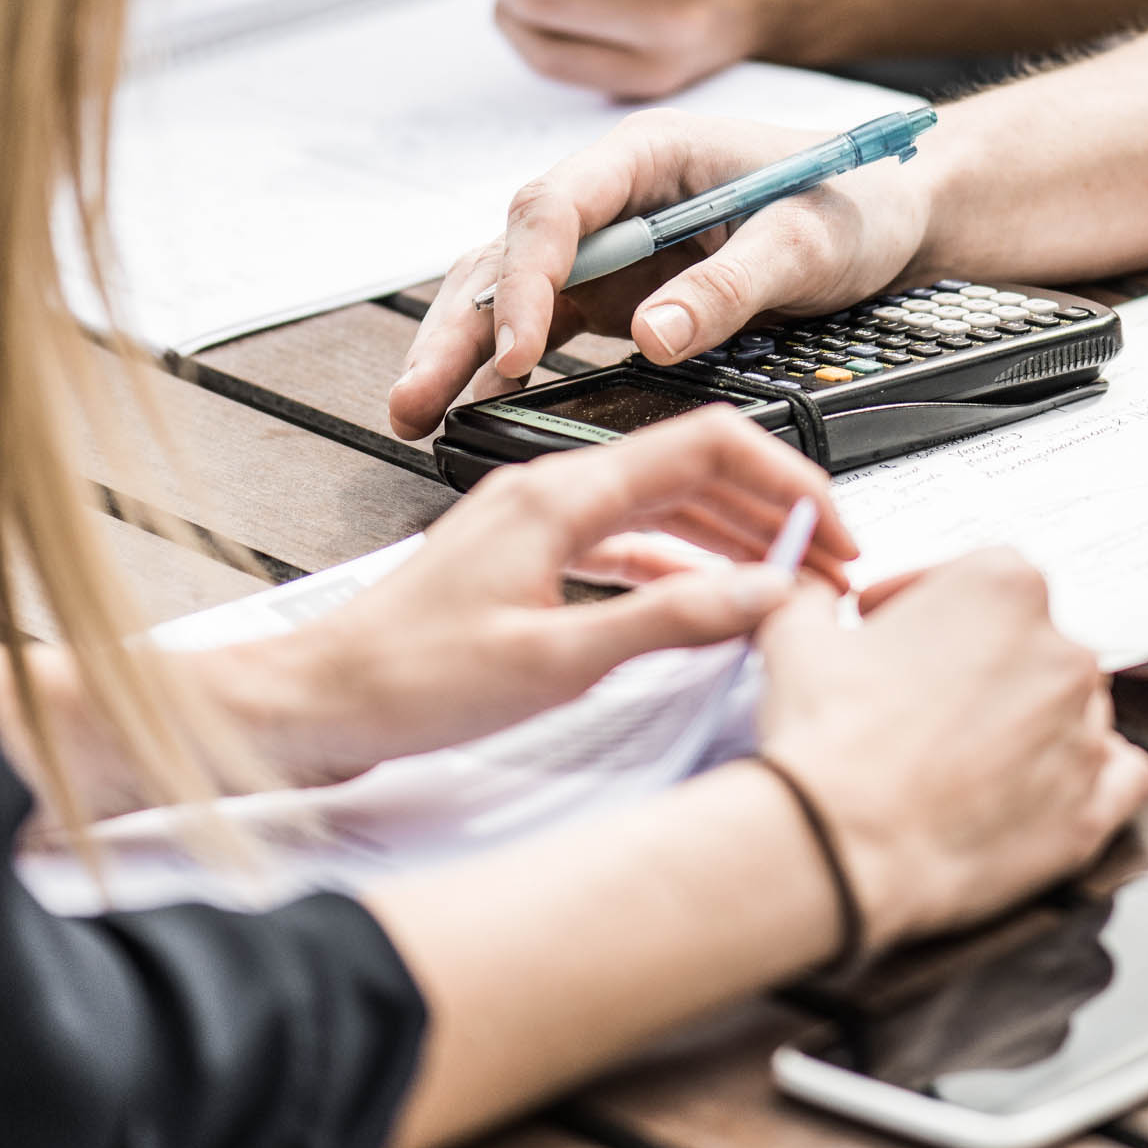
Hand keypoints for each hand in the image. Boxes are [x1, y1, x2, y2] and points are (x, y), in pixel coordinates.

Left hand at [271, 409, 856, 784]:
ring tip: (785, 583)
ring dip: (732, 536)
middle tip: (829, 569)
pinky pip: (626, 539)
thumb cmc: (407, 682)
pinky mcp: (527, 559)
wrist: (315, 702)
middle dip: (773, 511)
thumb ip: (666, 620)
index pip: (707, 444)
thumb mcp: (555, 662)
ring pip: (664, 504)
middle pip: (693, 469)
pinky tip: (705, 595)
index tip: (832, 531)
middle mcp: (552, 491)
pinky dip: (681, 560)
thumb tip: (760, 592)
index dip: (786, 480)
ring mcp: (538, 522)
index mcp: (561, 494)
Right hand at [388, 109, 932, 437]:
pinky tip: (474, 410)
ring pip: (510, 289)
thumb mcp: (807, 243)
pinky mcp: (616, 288)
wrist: (889, 213)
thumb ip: (732, 285)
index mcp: (648, 155)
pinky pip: (545, 324)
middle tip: (415, 397)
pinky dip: (505, 365)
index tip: (518, 355)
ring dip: (461, 349)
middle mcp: (611, 194)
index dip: (528, 283)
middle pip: (509, 251)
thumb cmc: (854, 205)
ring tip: (416, 416)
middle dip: (458, 325)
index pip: (555, 210)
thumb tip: (652, 337)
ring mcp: (607, 244)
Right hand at [758, 550, 1147, 950]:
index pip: (980, 578)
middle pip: (1031, 643)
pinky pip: (1121, 776)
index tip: (895, 630)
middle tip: (925, 699)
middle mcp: (1060, 650)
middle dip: (981, 666)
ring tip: (965, 754)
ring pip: (1073, 709)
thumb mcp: (796, 635)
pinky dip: (1090, 776)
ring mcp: (1086, 730)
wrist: (837, 844)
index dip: (926, 605)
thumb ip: (813, 597)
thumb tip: (810, 594)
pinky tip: (1043, 783)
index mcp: (1002, 587)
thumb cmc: (828, 741)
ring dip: (1029, 721)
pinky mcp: (1094, 806)